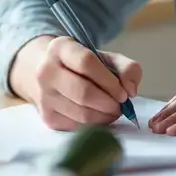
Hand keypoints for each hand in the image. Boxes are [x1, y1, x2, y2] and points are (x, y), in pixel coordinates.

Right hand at [10, 35, 142, 130]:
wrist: (44, 73)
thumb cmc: (80, 64)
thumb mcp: (104, 57)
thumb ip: (126, 68)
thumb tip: (131, 90)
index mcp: (61, 48)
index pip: (86, 63)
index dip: (109, 81)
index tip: (123, 93)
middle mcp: (46, 71)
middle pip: (83, 92)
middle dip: (109, 103)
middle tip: (120, 105)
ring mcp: (44, 96)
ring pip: (82, 113)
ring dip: (105, 116)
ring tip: (113, 111)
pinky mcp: (47, 117)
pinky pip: (77, 127)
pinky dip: (95, 125)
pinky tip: (100, 116)